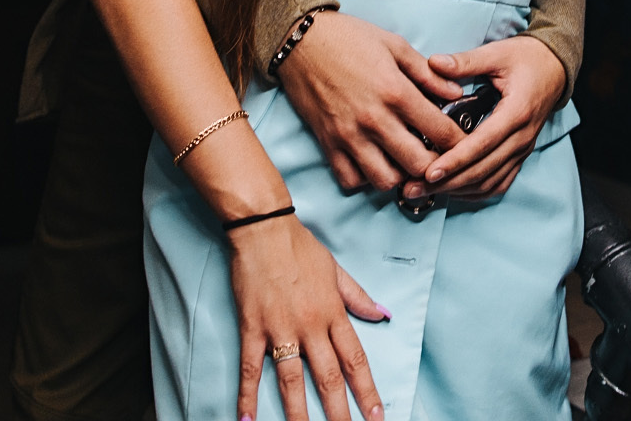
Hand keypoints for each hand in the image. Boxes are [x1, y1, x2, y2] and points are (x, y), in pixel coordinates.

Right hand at [229, 215, 388, 420]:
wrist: (264, 229)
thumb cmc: (300, 247)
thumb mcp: (336, 270)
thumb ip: (357, 297)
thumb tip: (382, 314)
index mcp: (333, 313)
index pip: (354, 359)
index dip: (366, 391)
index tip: (376, 416)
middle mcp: (310, 326)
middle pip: (328, 377)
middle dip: (339, 412)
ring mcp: (280, 328)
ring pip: (291, 380)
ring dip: (298, 413)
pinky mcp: (253, 327)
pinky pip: (251, 367)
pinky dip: (248, 395)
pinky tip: (248, 420)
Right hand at [277, 11, 466, 192]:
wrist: (300, 40)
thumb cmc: (349, 38)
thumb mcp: (395, 45)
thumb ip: (428, 74)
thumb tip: (456, 93)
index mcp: (396, 92)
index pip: (440, 132)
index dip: (459, 142)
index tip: (462, 142)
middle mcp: (374, 120)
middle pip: (418, 165)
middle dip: (434, 165)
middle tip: (437, 156)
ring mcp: (349, 136)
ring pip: (385, 180)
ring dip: (401, 175)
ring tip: (404, 160)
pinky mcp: (328, 144)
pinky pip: (350, 180)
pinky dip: (365, 179)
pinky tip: (374, 162)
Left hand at [404, 36, 564, 201]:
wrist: (554, 69)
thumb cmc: (525, 59)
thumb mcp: (496, 53)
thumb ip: (465, 61)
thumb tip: (433, 62)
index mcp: (516, 112)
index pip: (483, 143)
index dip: (456, 160)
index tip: (430, 171)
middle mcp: (522, 137)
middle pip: (483, 170)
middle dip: (448, 182)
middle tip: (414, 187)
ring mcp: (522, 149)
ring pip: (490, 182)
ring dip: (458, 190)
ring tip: (425, 191)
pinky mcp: (519, 155)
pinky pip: (499, 182)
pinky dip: (475, 191)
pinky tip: (452, 191)